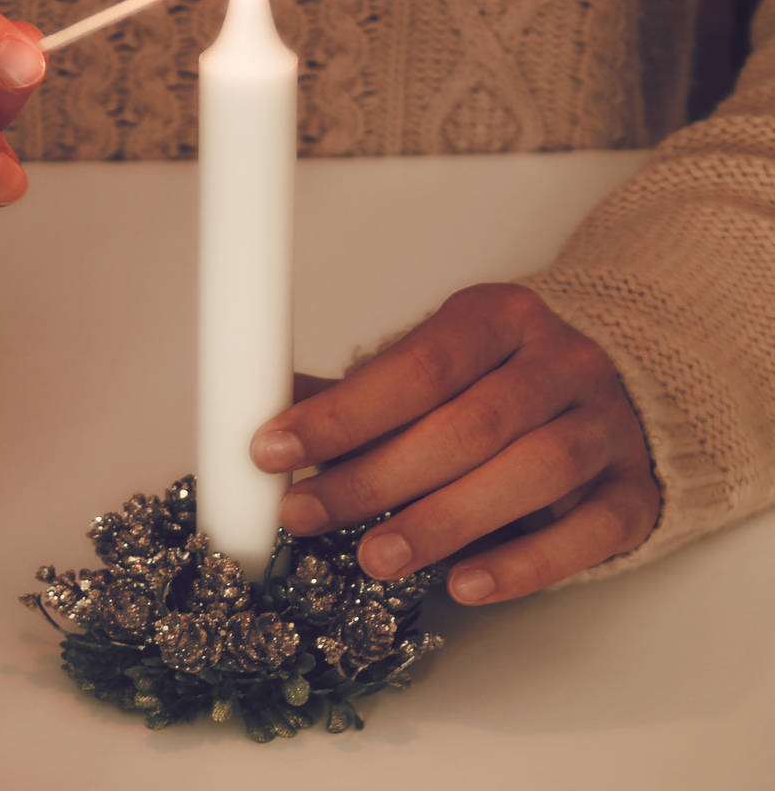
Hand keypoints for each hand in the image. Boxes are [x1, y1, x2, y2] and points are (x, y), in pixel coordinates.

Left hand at [251, 283, 659, 604]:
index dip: (343, 413)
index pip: (418, 366)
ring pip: (532, 472)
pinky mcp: (632, 491)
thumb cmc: (501, 379)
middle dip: (377, 476)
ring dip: (444, 520)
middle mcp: (561, 362)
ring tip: (376, 558)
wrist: (614, 386)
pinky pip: (590, 531)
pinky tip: (465, 584)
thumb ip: (360, 394)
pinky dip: (527, 564)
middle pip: (469, 423)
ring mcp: (606, 425)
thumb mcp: (434, 365)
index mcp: (500, 317)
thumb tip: (269, 419)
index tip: (274, 449)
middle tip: (306, 514)